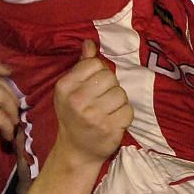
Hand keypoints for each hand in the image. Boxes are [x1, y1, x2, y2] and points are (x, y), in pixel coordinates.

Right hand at [51, 43, 130, 163]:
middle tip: (101, 101)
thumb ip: (82, 66)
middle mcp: (76, 100)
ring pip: (121, 93)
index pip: (95, 64)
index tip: (93, 87)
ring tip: (107, 111)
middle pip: (109, 77)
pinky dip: (124, 116)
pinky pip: (128, 110)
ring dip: (118, 102)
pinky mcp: (109, 129)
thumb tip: (89, 43)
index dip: (99, 73)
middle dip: (110, 87)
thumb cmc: (74, 115)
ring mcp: (93, 116)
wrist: (76, 150)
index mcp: (65, 87)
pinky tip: (113, 121)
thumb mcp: (70, 90)